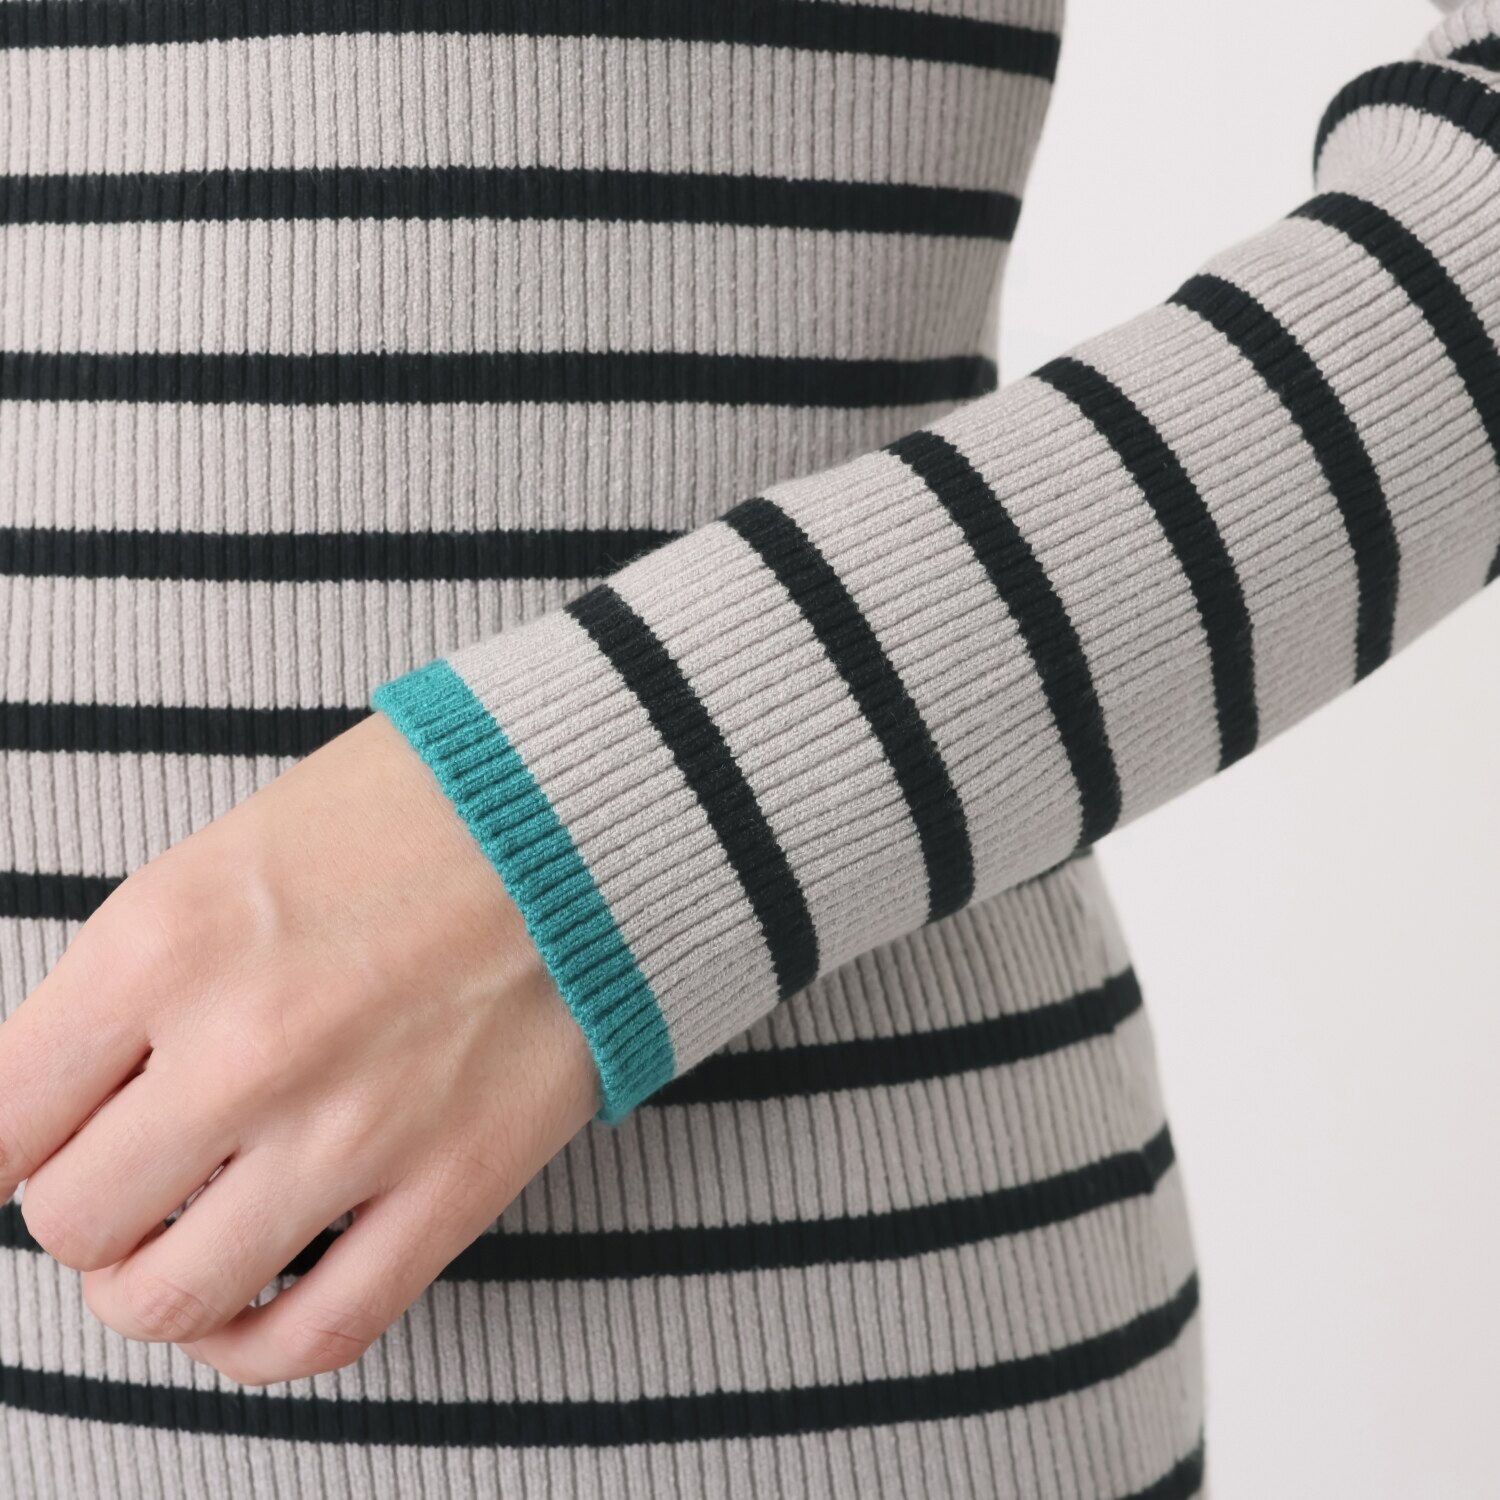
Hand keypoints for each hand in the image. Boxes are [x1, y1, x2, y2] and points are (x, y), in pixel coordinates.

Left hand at [0, 714, 597, 1384]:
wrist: (580, 814)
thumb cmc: (407, 815)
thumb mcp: (223, 857)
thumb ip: (123, 989)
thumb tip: (51, 1103)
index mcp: (166, 943)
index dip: (5, 1144)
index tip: (37, 1141)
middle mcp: (246, 1048)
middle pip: (73, 1221)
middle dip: (90, 1200)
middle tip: (138, 1158)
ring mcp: (355, 1129)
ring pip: (170, 1299)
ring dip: (155, 1281)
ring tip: (188, 1230)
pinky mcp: (454, 1183)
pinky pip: (315, 1334)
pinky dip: (253, 1346)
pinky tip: (251, 1299)